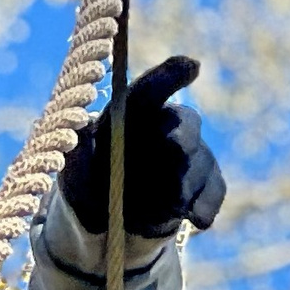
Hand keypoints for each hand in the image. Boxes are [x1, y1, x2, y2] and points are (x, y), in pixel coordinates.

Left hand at [56, 51, 225, 240]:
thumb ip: (78, 153)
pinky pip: (215, 190)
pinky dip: (205, 206)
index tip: (192, 68)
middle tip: (173, 148)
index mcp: (132, 113)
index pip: (151, 90)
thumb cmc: (89, 184)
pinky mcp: (206, 183)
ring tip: (156, 210)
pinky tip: (196, 219)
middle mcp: (168, 125)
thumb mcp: (73, 171)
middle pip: (185, 123)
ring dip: (182, 186)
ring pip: (200, 162)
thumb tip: (81, 135)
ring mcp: (192, 154)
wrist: (110, 221)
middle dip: (180, 140)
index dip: (171, 77)